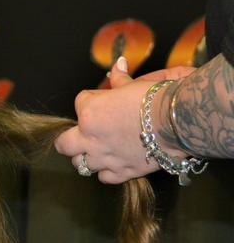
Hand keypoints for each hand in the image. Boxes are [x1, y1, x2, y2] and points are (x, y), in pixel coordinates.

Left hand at [55, 58, 193, 183]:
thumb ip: (120, 79)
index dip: (92, 100)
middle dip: (69, 139)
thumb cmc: (155, 99)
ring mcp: (103, 158)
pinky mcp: (120, 172)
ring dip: (86, 157)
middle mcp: (90, 138)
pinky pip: (103, 177)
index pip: (79, 103)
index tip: (105, 100)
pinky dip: (107, 171)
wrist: (178, 121)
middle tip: (80, 135)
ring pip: (80, 164)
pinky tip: (114, 163)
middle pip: (63, 144)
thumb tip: (118, 64)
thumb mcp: (134, 85)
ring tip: (97, 150)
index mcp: (89, 112)